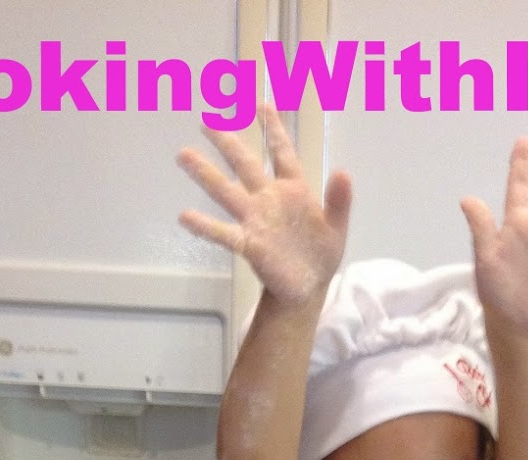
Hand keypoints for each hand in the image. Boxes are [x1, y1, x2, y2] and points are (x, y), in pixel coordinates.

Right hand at [178, 103, 351, 304]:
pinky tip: (185, 217)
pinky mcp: (249, 244)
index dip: (273, 128)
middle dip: (227, 142)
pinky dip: (206, 226)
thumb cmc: (320, 254)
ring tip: (184, 155)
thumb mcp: (337, 228)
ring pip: (227, 192)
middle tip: (206, 121)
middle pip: (245, 164)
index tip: (261, 103)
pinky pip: (224, 233)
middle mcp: (269, 199)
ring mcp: (256, 220)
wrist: (308, 288)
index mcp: (293, 189)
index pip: (282, 152)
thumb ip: (339, 200)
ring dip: (205, 174)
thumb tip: (343, 171)